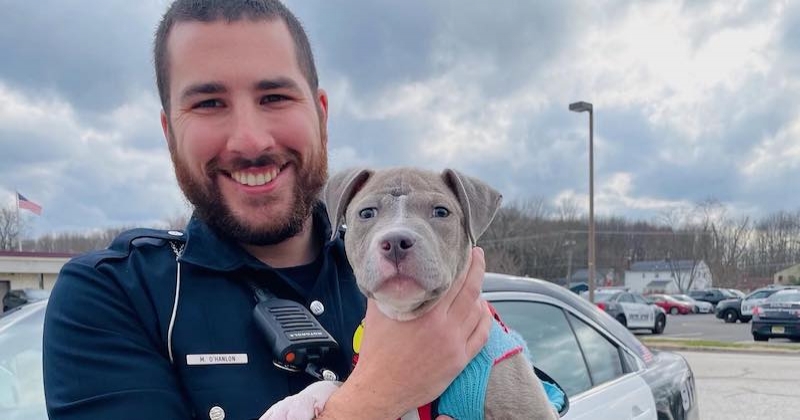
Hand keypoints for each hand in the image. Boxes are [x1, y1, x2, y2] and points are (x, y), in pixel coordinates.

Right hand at [318, 247, 491, 418]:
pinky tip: (482, 311)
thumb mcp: (377, 312)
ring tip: (474, 285)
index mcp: (427, 312)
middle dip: (477, 269)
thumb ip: (387, 288)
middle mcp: (445, 327)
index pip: (454, 279)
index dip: (464, 262)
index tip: (466, 250)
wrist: (381, 388)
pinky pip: (482, 335)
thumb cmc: (377, 351)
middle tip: (477, 256)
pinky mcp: (459, 360)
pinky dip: (485, 320)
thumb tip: (389, 268)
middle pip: (471, 291)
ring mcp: (455, 344)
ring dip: (479, 295)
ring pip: (478, 312)